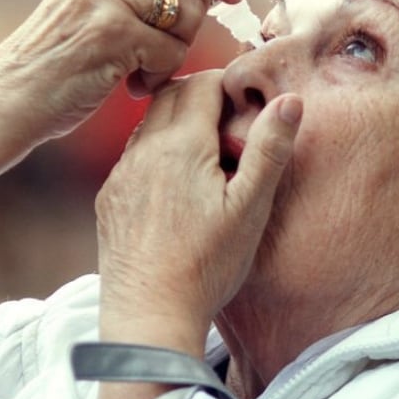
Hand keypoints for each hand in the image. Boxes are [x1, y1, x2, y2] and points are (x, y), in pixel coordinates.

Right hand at [0, 0, 242, 142]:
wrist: (11, 94)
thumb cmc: (67, 53)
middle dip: (199, 14)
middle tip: (165, 41)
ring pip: (192, 13)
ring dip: (177, 49)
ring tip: (139, 64)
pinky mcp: (109, 31)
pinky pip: (172, 52)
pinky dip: (158, 76)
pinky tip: (128, 82)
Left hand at [94, 71, 301, 355]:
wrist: (149, 315)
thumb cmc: (207, 265)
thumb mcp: (250, 208)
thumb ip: (269, 149)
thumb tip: (289, 100)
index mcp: (180, 144)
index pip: (202, 82)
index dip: (229, 86)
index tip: (248, 107)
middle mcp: (142, 150)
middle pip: (171, 94)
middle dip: (203, 97)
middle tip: (232, 127)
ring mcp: (121, 174)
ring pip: (148, 124)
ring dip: (177, 125)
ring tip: (208, 160)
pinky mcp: (109, 198)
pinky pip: (132, 157)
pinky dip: (156, 156)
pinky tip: (177, 190)